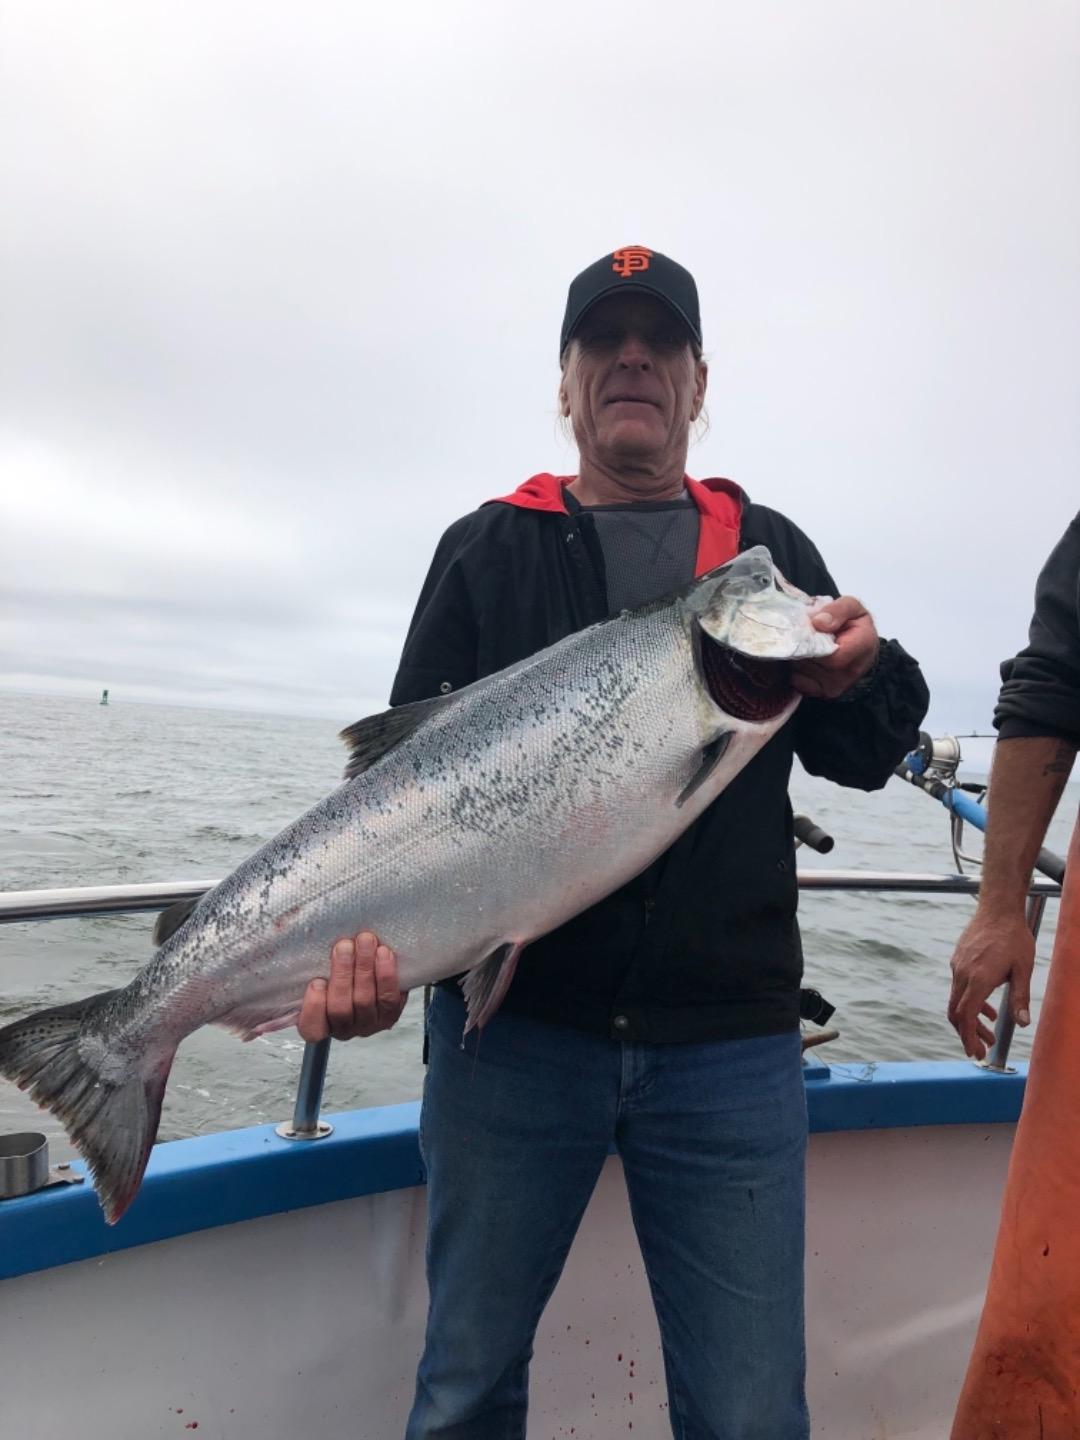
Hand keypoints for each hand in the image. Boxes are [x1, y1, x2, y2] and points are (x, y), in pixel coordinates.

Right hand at [298, 931, 407, 1041]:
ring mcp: (367, 1025)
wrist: (370, 970)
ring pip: (364, 1001)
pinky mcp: (390, 1016)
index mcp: (319, 1024)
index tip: (316, 981)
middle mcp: (343, 1029)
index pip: (311, 1028)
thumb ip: (312, 964)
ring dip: (365, 968)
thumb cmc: (335, 970)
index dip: (314, 1006)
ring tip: (365, 941)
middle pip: (340, 1008)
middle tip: (344, 945)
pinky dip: (386, 976)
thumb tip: (295, 939)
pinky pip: (389, 999)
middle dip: (342, 974)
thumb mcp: (318, 970)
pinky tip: (384, 953)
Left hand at [792, 597, 878, 698]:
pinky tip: (804, 658)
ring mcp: (837, 686)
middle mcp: (851, 672)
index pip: (833, 656)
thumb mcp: (852, 607)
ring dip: (797, 656)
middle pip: (814, 662)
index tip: (808, 628)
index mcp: (863, 646)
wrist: (862, 648)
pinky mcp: (823, 693)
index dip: (814, 642)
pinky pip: (798, 682)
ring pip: (803, 671)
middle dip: (803, 646)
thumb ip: (838, 610)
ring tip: (804, 644)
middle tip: (801, 633)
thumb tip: (817, 622)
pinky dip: (796, 669)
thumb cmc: (855, 625)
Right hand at [947, 911, 1033, 1059]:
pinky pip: (959, 987)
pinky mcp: (958, 960)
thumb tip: (1022, 1024)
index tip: (975, 1052)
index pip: (966, 1016)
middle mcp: (963, 974)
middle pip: (957, 1012)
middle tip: (981, 1050)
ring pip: (957, 1000)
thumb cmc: (1014, 937)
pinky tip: (988, 1007)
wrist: (998, 908)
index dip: (969, 1037)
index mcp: (978, 979)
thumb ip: (1020, 997)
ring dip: (971, 1019)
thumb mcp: (1023, 969)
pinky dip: (970, 1002)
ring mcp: (958, 966)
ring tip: (990, 1030)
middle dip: (968, 1034)